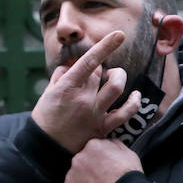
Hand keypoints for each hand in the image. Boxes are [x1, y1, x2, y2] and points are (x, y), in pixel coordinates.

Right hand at [31, 31, 140, 152]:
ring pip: (117, 87)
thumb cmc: (46, 117)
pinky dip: (134, 102)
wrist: (47, 147)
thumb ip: (62, 75)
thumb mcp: (48, 91)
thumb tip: (74, 64)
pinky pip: (126, 113)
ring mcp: (95, 113)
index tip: (118, 35)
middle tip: (95, 76)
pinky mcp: (104, 127)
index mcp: (67, 86)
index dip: (106, 46)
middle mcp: (84, 98)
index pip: (89, 61)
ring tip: (115, 76)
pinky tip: (136, 96)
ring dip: (119, 77)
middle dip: (100, 69)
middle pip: (101, 72)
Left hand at [60, 138, 142, 182]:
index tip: (105, 171)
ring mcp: (70, 177)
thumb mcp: (130, 155)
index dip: (99, 163)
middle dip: (89, 174)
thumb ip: (116, 146)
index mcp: (93, 147)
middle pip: (80, 166)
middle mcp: (78, 159)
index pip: (92, 151)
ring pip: (74, 181)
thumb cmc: (129, 180)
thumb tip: (111, 143)